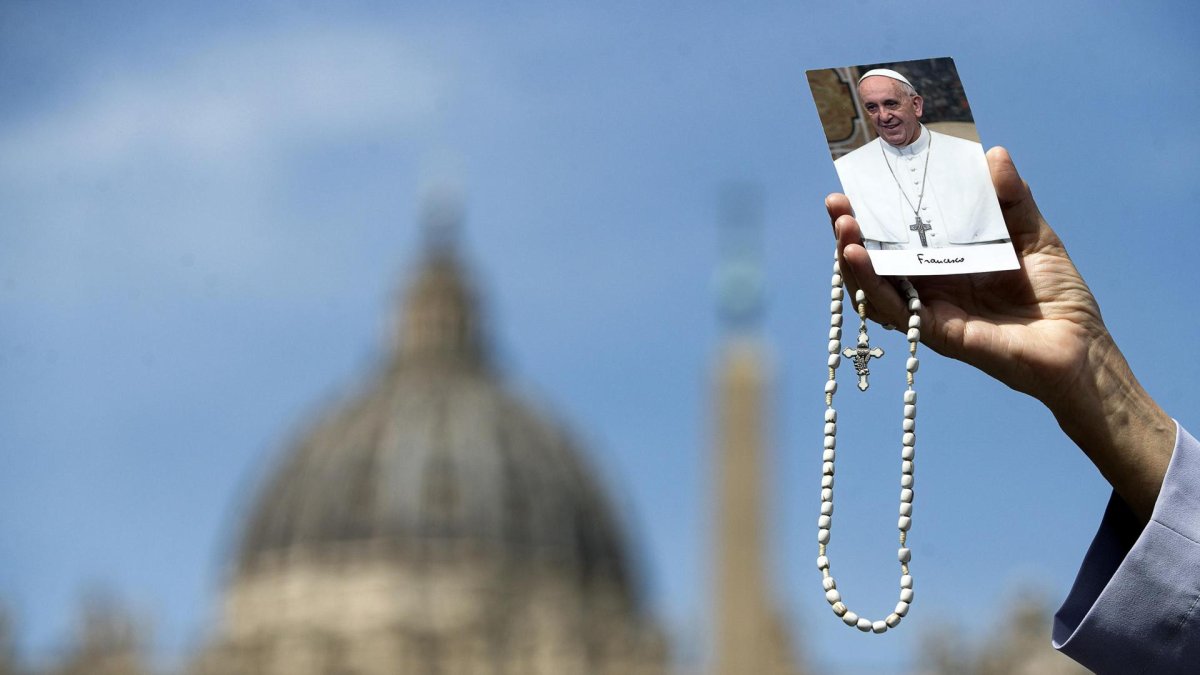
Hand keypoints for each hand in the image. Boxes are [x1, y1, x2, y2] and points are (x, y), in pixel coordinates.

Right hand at [826, 147, 1172, 518]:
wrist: (1080, 346)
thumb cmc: (1059, 296)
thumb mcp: (1034, 234)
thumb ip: (1012, 199)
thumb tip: (994, 154)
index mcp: (950, 260)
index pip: (903, 232)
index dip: (878, 210)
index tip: (858, 182)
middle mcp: (932, 285)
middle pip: (879, 257)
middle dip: (852, 230)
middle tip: (836, 202)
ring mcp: (930, 309)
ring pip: (875, 284)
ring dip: (852, 256)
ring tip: (841, 226)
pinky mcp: (937, 331)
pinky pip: (895, 309)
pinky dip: (871, 285)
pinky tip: (856, 258)